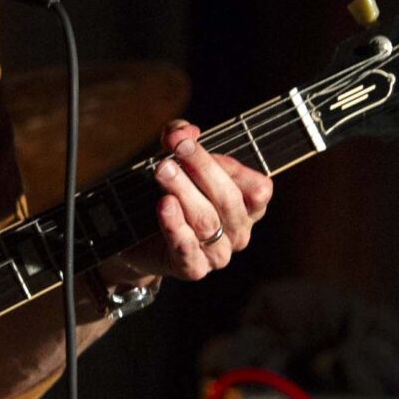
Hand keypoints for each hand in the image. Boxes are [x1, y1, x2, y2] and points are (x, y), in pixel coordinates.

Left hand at [106, 120, 271, 288]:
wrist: (140, 242)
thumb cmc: (170, 194)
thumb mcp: (177, 160)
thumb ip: (180, 137)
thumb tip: (183, 130)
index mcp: (247, 207)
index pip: (258, 188)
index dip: (232, 166)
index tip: (195, 144)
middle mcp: (238, 232)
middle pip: (229, 200)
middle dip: (202, 169)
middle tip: (177, 149)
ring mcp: (218, 254)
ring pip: (207, 221)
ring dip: (184, 192)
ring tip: (163, 170)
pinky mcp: (192, 269)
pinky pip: (188, 249)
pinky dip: (175, 226)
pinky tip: (164, 206)